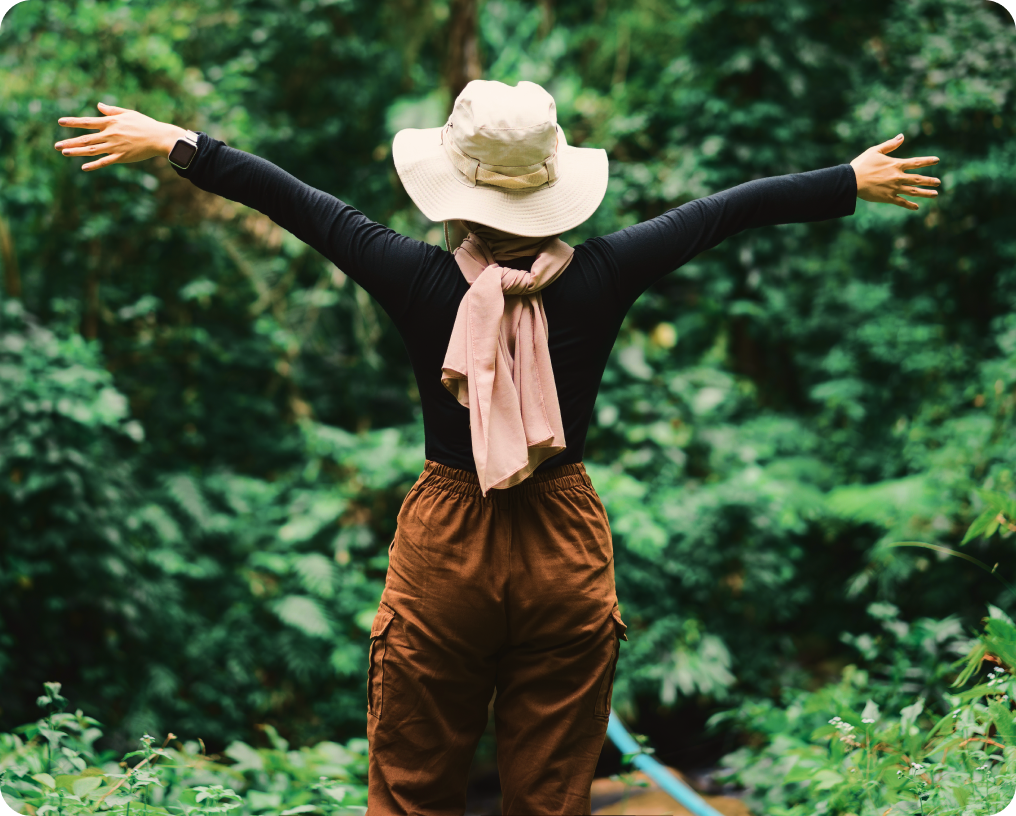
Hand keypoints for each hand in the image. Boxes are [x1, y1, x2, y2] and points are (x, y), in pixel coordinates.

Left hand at [54, 102, 186, 171]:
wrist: (159, 137)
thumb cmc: (145, 124)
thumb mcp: (128, 113)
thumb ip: (112, 111)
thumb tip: (98, 106)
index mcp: (111, 123)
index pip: (87, 122)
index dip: (73, 122)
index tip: (60, 122)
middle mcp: (110, 134)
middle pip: (86, 139)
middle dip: (70, 142)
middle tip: (56, 145)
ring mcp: (115, 147)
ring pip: (92, 150)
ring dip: (77, 152)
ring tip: (64, 152)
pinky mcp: (122, 157)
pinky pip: (105, 161)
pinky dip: (94, 165)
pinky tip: (84, 167)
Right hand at [849, 134, 939, 210]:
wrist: (851, 180)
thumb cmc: (862, 164)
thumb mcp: (875, 150)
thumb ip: (890, 144)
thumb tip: (902, 136)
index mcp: (896, 164)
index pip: (916, 162)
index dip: (927, 161)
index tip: (937, 160)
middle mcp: (898, 177)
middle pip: (918, 179)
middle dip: (930, 180)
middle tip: (939, 182)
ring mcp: (894, 188)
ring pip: (914, 191)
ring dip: (925, 193)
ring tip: (935, 194)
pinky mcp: (888, 197)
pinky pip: (901, 202)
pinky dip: (910, 205)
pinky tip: (916, 207)